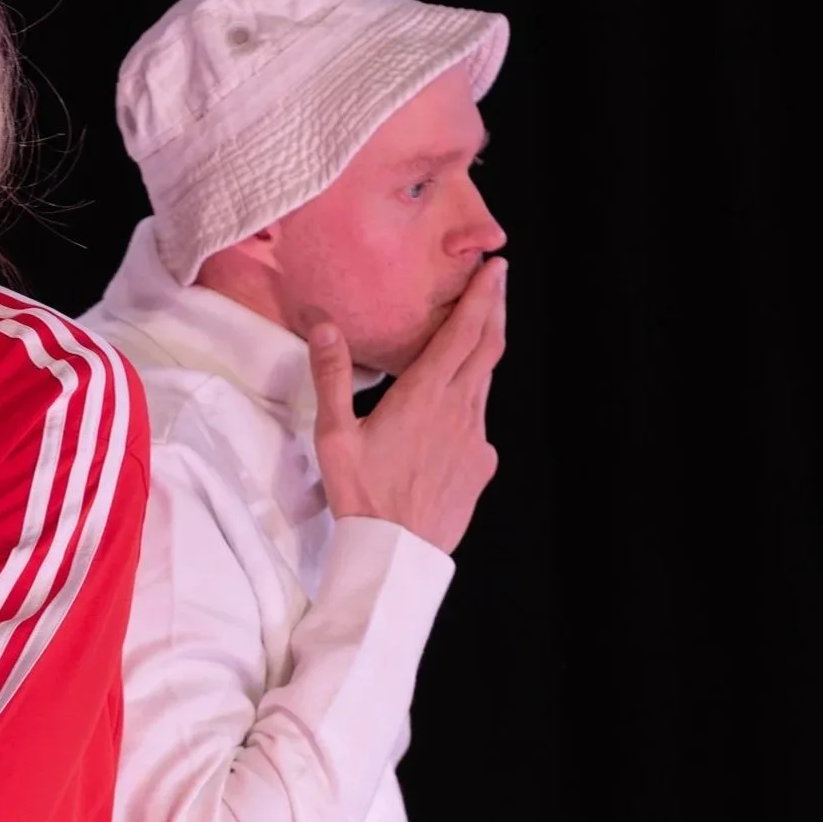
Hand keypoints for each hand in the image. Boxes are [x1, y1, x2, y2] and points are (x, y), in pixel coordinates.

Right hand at [307, 257, 504, 552]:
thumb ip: (332, 377)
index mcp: (426, 394)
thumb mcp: (335, 435)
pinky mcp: (482, 465)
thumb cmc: (361, 495)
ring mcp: (477, 439)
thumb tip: (325, 327)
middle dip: (495, 308)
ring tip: (472, 337)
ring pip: (484, 384)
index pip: (464, 331)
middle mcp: (461, 410)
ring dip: (483, 353)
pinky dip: (468, 404)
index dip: (482, 295)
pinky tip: (448, 417)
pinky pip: (478, 424)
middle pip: (489, 347)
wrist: (397, 554)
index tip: (494, 266)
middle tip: (497, 280)